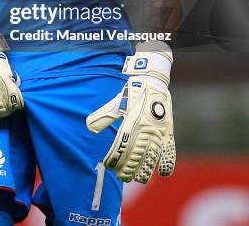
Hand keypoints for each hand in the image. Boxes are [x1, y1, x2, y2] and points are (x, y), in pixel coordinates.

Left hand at [86, 41, 175, 183]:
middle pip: (136, 155)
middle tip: (122, 177)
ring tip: (137, 179)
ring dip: (144, 169)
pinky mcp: (168, 130)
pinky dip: (167, 162)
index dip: (115, 158)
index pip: (122, 145)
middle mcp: (145, 127)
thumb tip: (89, 127)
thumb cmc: (132, 92)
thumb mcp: (116, 103)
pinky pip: (170, 149)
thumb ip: (104, 116)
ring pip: (152, 156)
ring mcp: (158, 130)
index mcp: (131, 120)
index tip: (110, 166)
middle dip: (129, 169)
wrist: (153, 80)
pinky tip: (162, 173)